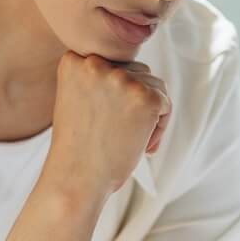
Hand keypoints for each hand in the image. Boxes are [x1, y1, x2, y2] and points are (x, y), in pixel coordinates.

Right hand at [44, 51, 172, 198]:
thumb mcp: (75, 99)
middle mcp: (96, 64)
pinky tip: (142, 145)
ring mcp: (122, 79)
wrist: (76, 179)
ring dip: (149, 111)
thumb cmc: (77, 147)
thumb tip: (136, 71)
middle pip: (136, 70)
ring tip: (132, 139)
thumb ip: (97, 79)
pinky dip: (159, 126)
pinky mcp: (146, 97)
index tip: (108, 115)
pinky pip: (165, 103)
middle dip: (136, 100)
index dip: (116, 91)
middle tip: (122, 132)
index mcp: (74, 61)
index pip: (112, 62)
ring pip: (154, 85)